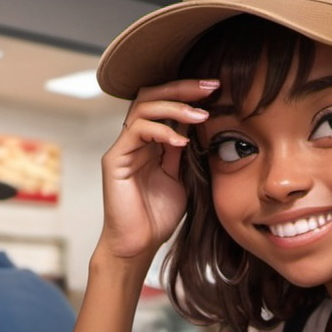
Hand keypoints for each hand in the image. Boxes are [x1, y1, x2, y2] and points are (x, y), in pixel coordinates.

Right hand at [99, 79, 216, 258]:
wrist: (139, 245)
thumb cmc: (159, 216)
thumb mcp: (183, 177)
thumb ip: (188, 151)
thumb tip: (204, 123)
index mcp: (151, 142)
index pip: (166, 103)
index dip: (190, 93)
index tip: (217, 89)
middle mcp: (135, 140)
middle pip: (152, 95)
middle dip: (183, 88)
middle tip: (211, 87)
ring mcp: (123, 147)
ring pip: (143, 106)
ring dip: (175, 106)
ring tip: (200, 114)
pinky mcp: (114, 159)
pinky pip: (136, 131)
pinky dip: (161, 131)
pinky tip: (181, 142)